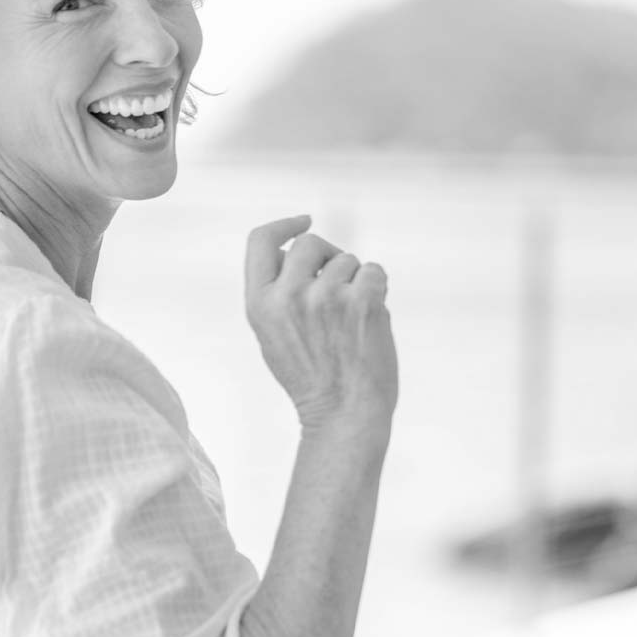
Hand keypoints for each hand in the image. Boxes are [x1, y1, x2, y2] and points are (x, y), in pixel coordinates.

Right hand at [244, 215, 397, 430]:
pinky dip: (377, 289)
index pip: (260, 241)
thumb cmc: (311, 377)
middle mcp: (288, 296)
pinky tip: (370, 319)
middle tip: (337, 288)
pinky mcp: (362, 301)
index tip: (303, 221)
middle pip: (310, 244)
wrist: (344, 415)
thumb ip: (275, 291)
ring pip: (347, 260)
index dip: (283, 225)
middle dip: (328, 258)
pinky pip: (374, 271)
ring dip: (354, 281)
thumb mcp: (271, 334)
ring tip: (351, 320)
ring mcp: (326, 297)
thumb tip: (296, 249)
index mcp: (259, 304)